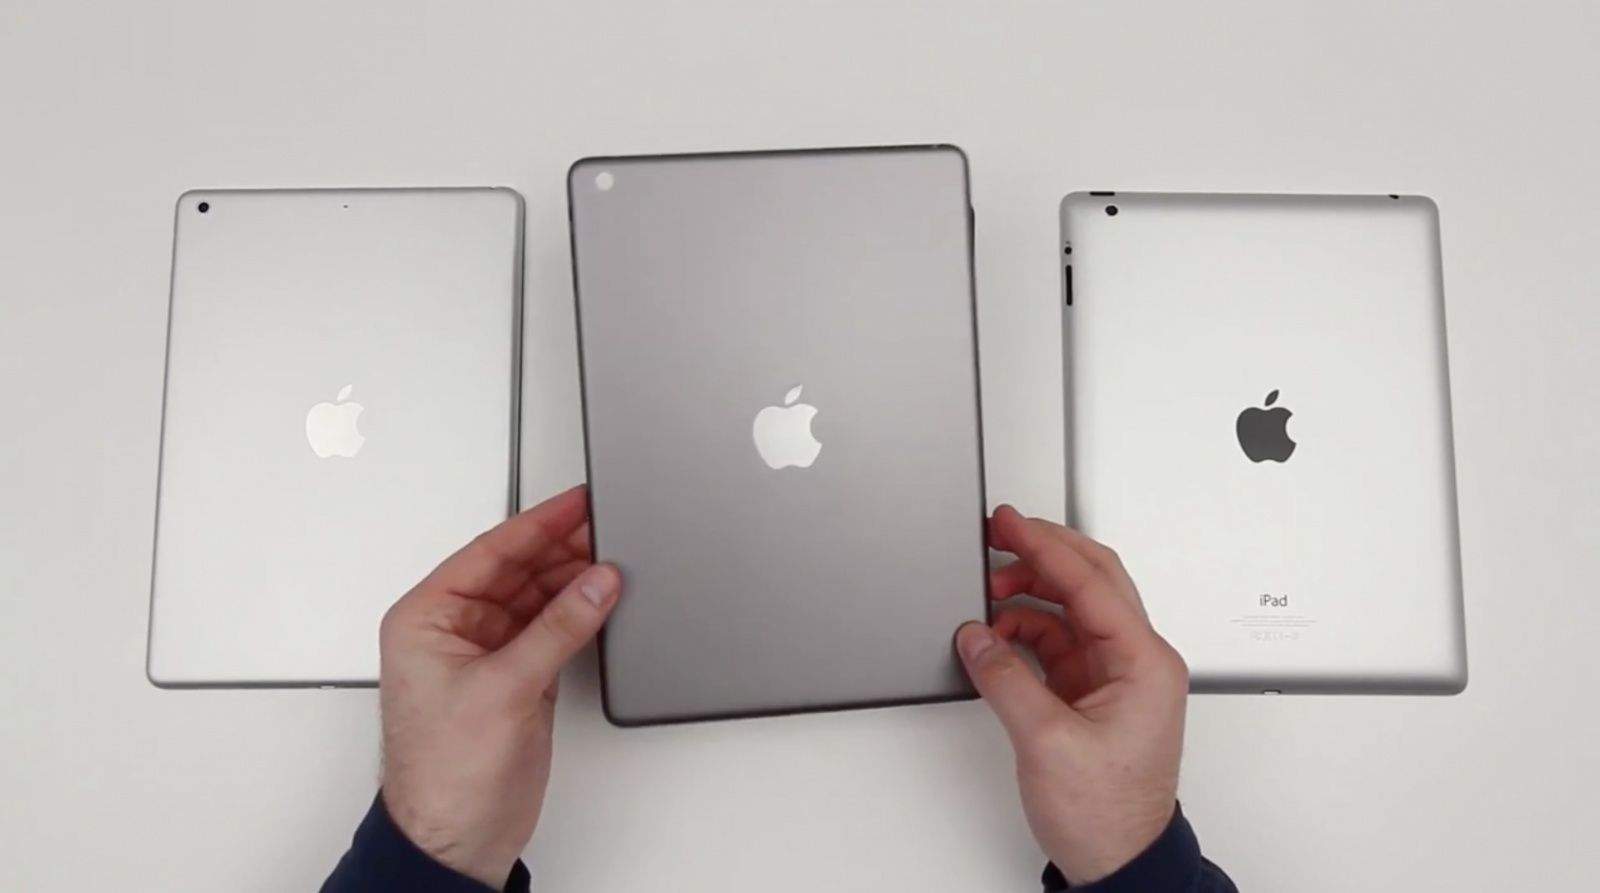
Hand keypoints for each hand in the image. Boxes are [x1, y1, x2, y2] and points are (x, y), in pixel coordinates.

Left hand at [377, 485, 619, 886]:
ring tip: (614, 563)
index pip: (490, 552)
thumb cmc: (444, 775)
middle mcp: (456, 630)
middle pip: (517, 569)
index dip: (537, 523)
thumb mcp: (505, 689)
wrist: (457, 839)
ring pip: (539, 597)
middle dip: (562, 549)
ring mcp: (489, 654)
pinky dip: (579, 614)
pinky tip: (603, 600)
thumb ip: (557, 629)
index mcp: (428, 618)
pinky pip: (553, 629)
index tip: (577, 501)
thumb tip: (596, 582)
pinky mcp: (518, 678)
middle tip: (608, 527)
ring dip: (574, 581)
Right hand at [956, 505, 1187, 884]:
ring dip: (1028, 595)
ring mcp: (1114, 675)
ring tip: (988, 593)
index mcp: (1143, 663)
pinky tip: (995, 634)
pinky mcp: (1092, 691)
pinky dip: (1024, 631)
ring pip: (1071, 609)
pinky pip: (1057, 641)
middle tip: (999, 533)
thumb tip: (976, 635)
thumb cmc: (1108, 814)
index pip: (1091, 582)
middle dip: (1042, 553)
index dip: (1045, 546)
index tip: (1009, 522)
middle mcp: (1136, 661)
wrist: (1120, 861)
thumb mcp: (1046, 741)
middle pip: (1090, 581)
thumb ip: (1005, 679)